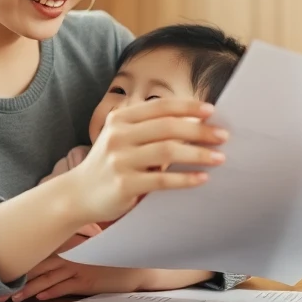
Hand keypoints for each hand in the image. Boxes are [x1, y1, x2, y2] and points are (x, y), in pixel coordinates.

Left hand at [2, 257, 147, 301]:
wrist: (134, 264)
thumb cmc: (111, 257)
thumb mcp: (89, 248)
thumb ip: (70, 248)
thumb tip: (50, 255)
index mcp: (68, 246)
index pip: (38, 254)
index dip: (19, 262)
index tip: (1, 271)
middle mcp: (70, 255)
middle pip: (37, 267)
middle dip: (16, 279)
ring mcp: (78, 267)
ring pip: (47, 278)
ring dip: (28, 289)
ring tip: (11, 298)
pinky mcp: (86, 280)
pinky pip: (65, 286)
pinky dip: (51, 291)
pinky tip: (39, 297)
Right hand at [59, 98, 227, 224]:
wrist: (78, 194)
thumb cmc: (109, 164)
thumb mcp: (121, 137)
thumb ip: (148, 128)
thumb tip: (193, 123)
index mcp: (120, 119)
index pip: (160, 107)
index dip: (187, 106)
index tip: (211, 111)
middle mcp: (118, 136)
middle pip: (167, 127)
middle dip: (199, 130)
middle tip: (223, 136)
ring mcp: (120, 160)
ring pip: (167, 152)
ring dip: (197, 154)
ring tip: (219, 157)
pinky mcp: (124, 185)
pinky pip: (162, 180)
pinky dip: (185, 179)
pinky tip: (202, 178)